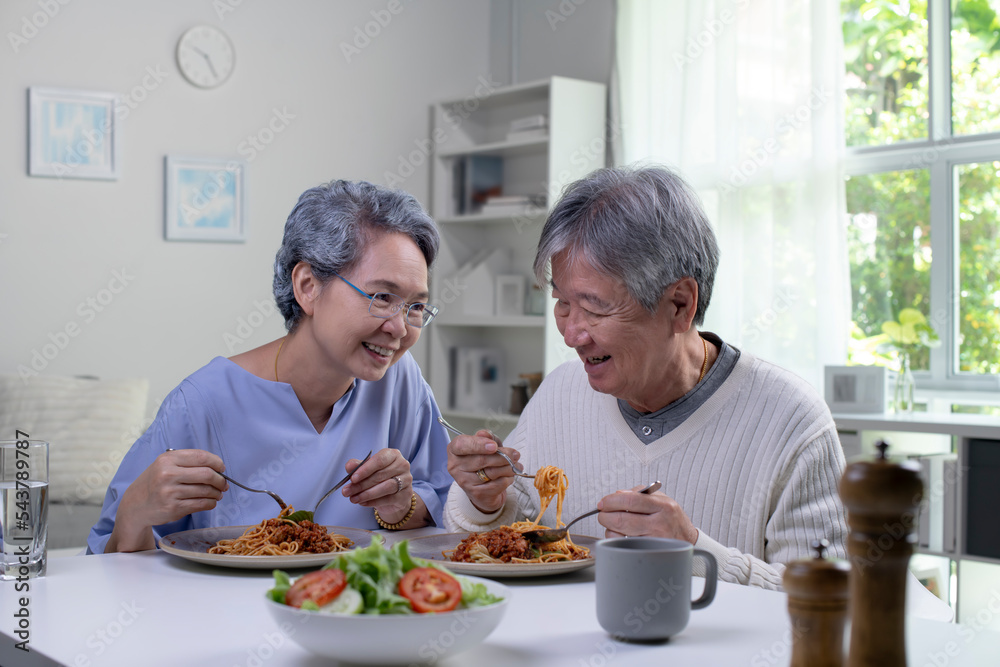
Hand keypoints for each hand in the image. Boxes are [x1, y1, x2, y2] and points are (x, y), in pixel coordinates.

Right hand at [110, 449, 227, 551]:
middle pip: (207, 474)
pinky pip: (201, 504)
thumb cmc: (155, 482)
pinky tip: (210, 502)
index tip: (222, 468)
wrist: (135, 505)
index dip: (217, 462)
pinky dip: (210, 503)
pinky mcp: (173, 508)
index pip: (201, 457)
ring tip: (217, 494)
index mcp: (168, 459)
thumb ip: (188, 462)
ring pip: (206, 491)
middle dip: (220, 480)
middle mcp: (167, 474)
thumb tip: (218, 468)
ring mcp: (170, 493)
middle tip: (224, 484)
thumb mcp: (165, 464)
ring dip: (217, 493)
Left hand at [341, 449, 412, 521]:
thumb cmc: (380, 477)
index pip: (379, 460)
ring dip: (367, 494)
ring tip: (353, 498)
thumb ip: (358, 466)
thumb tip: (349, 466)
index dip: (365, 469)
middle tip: (347, 491)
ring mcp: (406, 480)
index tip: (352, 478)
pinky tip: (363, 503)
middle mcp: (402, 465)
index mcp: (393, 455)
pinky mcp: (406, 495)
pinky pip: (388, 499)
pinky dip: (373, 502)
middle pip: (380, 475)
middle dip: (361, 484)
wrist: (393, 494)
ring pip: (386, 487)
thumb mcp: (367, 469)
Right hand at [446, 429, 519, 512]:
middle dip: (503, 456)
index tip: (494, 446)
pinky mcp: (476, 493)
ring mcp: (465, 482)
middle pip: (481, 460)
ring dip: (509, 468)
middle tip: (515, 454)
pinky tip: (509, 476)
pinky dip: (508, 479)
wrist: (483, 488)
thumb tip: (484, 433)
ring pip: (492, 472)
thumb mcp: (486, 444)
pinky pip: (498, 484)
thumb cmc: (482, 461)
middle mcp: (455, 466)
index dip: (479, 445)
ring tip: (515, 465)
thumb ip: (487, 437)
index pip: (462, 445)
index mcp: (454, 450)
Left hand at [596, 484, 698, 543]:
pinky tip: (620, 535)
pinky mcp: (648, 553)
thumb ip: (639, 494)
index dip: (611, 500)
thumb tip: (616, 495)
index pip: (630, 500)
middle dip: (605, 515)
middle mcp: (660, 523)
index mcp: (663, 506)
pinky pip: (623, 546)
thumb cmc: (671, 519)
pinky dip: (616, 539)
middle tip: (603, 513)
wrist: (688, 541)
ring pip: (619, 534)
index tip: (603, 502)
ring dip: (608, 528)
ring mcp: (654, 541)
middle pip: (621, 519)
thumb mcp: (662, 500)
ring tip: (613, 524)